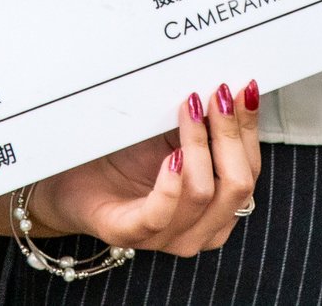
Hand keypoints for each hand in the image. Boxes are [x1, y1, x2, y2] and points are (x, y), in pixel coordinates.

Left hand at [31, 81, 259, 257]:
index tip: (242, 90)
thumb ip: (202, 121)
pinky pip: (159, 214)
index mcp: (217, 208)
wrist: (72, 180)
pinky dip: (171, 183)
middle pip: (236, 185)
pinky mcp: (128, 232)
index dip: (248, 130)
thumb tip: (231, 85)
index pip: (249, 172)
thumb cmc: (124, 158)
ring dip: (199, 144)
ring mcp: (165, 236)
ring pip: (203, 193)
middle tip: (214, 95)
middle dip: (229, 134)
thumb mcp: (170, 135)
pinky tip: (171, 157)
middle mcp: (199, 228)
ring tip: (187, 108)